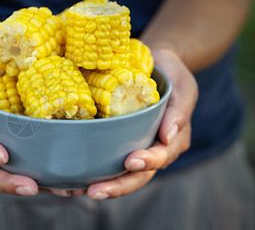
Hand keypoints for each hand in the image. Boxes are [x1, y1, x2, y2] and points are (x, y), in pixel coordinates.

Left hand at [85, 49, 197, 199]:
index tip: (130, 161)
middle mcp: (151, 148)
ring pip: (119, 174)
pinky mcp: (115, 140)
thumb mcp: (183, 85)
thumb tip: (168, 137)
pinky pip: (105, 158)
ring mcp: (132, 146)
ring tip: (77, 191)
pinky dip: (90, 169)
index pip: (160, 158)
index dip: (147, 162)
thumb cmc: (171, 74)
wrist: (154, 63)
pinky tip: (72, 176)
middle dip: (117, 186)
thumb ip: (179, 110)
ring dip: (100, 184)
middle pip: (137, 176)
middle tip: (94, 192)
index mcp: (171, 140)